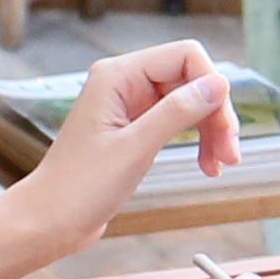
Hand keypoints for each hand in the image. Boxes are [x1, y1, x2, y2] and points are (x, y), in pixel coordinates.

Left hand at [35, 38, 233, 238]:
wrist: (49, 222)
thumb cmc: (79, 187)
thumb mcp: (135, 148)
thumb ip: (177, 112)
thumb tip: (219, 84)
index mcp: (118, 76)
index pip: (185, 56)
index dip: (212, 85)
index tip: (223, 126)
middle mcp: (124, 83)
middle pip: (191, 79)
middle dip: (215, 114)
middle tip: (230, 153)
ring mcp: (129, 106)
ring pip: (189, 102)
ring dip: (211, 130)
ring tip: (222, 164)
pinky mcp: (134, 129)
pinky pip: (177, 122)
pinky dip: (196, 141)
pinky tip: (207, 165)